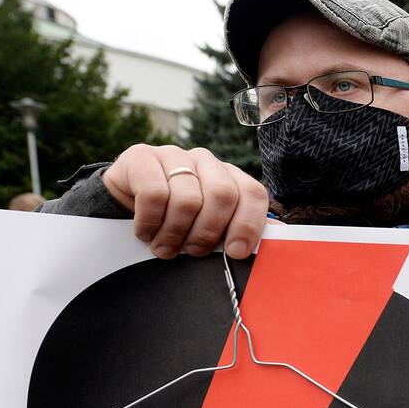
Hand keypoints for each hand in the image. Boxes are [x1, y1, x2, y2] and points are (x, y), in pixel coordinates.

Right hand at [102, 144, 268, 259]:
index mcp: (230, 177)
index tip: (235, 252)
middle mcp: (206, 161)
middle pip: (223, 195)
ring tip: (164, 248)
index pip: (253, 194)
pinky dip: (150, 223)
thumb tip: (282, 242)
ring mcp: (174, 155)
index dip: (249, 224)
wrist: (126, 202)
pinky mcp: (142, 157)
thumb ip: (241, 229)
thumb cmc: (177, 219)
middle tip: (193, 252)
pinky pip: (154, 194)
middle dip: (208, 232)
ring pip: (187, 199)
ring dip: (174, 234)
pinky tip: (145, 233)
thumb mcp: (210, 225)